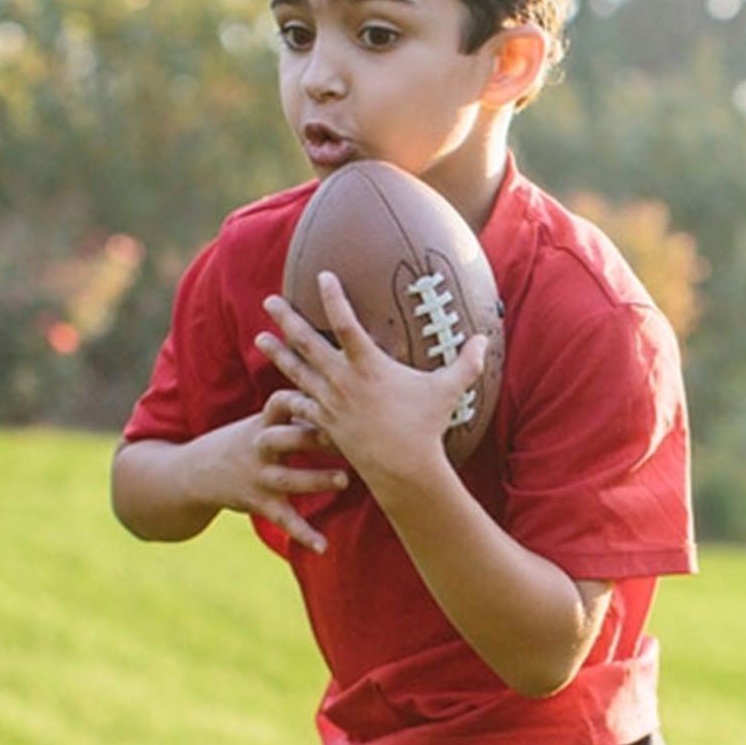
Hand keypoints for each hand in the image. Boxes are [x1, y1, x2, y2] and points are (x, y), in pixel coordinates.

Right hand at [193, 388, 346, 552]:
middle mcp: (261, 447)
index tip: (323, 393)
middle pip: (283, 439)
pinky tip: (323, 547)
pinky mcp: (260, 503)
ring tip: (343, 481)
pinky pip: (284, 519)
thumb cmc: (248, 441)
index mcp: (265, 422)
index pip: (279, 403)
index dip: (297, 398)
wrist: (195, 473)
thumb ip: (301, 411)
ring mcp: (259, 476)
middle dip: (310, 437)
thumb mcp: (266, 421)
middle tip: (344, 436)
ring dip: (315, 480)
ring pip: (287, 479)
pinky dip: (303, 534)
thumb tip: (348, 394)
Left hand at [255, 271, 487, 497]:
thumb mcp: (448, 391)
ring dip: (277, 354)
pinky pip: (301, 407)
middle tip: (269, 301)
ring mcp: (330, 403)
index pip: (345, 321)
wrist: (402, 469)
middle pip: (307, 343)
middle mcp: (342, 380)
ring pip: (296, 373)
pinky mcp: (326, 425)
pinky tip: (279, 391)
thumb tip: (485, 339)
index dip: (332, 296)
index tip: (322, 275)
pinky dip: (289, 398)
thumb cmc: (425, 427)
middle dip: (287, 319)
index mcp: (368, 365)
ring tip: (259, 338)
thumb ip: (466, 363)